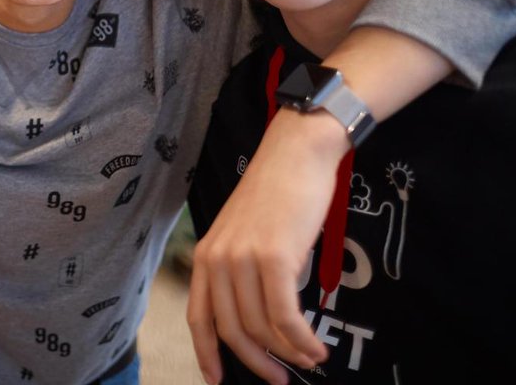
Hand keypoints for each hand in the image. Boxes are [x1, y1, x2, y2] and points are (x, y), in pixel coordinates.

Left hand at [188, 109, 346, 383]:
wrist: (297, 154)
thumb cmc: (278, 194)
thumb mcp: (246, 234)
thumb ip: (243, 272)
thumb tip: (263, 322)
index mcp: (205, 255)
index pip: (199, 317)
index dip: (207, 354)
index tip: (218, 380)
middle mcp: (217, 259)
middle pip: (232, 330)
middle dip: (257, 362)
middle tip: (280, 379)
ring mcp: (244, 259)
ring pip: (262, 327)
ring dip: (289, 353)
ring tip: (310, 359)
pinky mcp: (274, 258)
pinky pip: (285, 316)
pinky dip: (302, 340)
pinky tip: (316, 349)